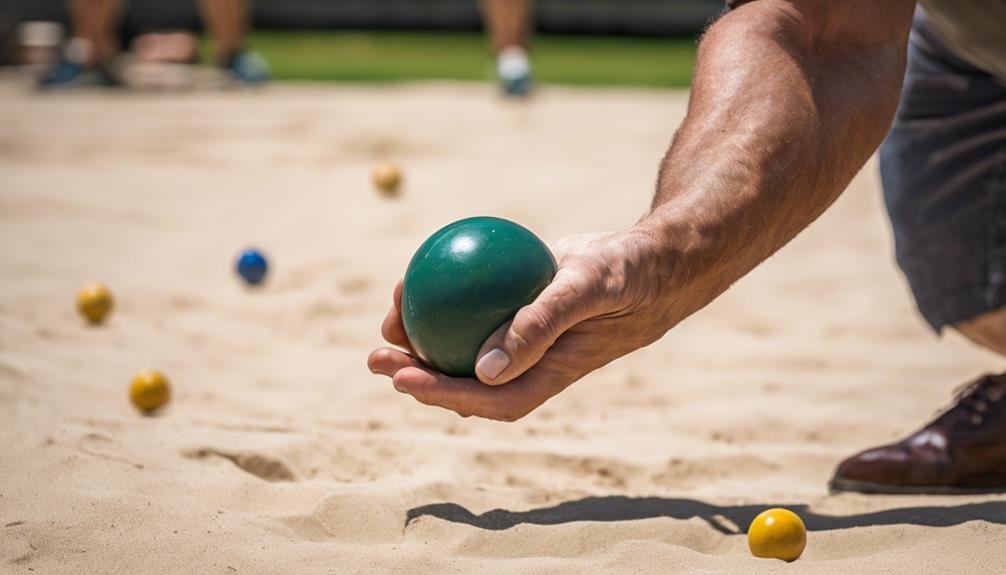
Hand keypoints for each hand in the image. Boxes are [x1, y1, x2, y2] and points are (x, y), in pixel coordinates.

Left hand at [368, 227, 679, 420]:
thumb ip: (540, 326)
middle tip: (375, 358)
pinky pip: (476, 308)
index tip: (401, 378)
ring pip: (466, 346)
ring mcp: (524, 334)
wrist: (653, 257)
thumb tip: (483, 370)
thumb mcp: (586, 291)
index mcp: (549, 372)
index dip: (442, 396)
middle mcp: (531, 360)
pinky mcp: (521, 304)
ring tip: (388, 322)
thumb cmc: (628, 276)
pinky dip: (447, 301)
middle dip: (418, 376)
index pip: (488, 397)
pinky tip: (421, 276)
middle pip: (466, 379)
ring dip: (424, 341)